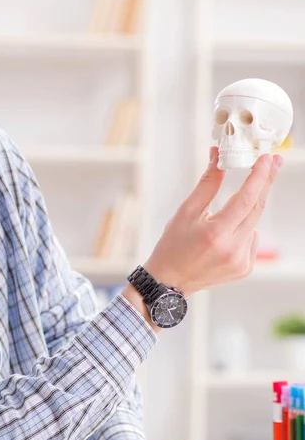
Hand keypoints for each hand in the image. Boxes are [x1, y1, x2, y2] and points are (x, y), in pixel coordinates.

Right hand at [142, 146, 282, 295]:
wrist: (169, 281)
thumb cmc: (172, 246)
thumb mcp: (185, 212)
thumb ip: (207, 185)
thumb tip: (218, 157)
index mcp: (216, 233)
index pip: (246, 199)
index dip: (259, 177)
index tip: (267, 159)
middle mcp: (233, 249)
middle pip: (257, 208)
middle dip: (265, 183)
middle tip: (271, 162)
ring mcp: (241, 261)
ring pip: (254, 223)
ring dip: (245, 211)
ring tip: (220, 219)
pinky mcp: (245, 268)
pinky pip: (251, 239)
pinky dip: (242, 231)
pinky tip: (223, 238)